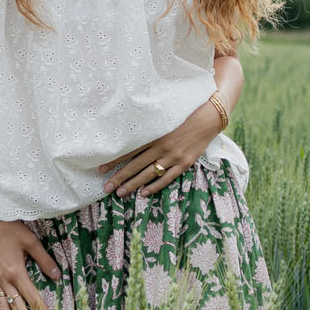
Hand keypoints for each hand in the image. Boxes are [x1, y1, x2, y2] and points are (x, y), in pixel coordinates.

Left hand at [98, 100, 219, 198]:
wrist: (208, 117)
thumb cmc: (184, 115)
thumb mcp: (164, 118)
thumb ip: (149, 128)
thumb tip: (129, 135)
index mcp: (155, 134)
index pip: (130, 150)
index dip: (115, 160)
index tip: (101, 169)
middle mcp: (162, 147)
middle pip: (136, 165)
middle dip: (120, 177)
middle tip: (106, 188)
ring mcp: (174, 157)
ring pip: (149, 174)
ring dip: (133, 184)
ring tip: (120, 192)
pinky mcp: (184, 163)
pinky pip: (167, 178)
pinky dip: (155, 186)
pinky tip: (143, 193)